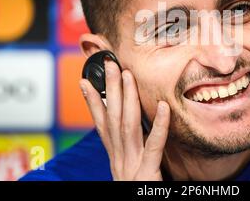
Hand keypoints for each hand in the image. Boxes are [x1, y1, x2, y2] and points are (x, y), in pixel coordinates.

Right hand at [79, 60, 170, 179]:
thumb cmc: (139, 190)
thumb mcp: (129, 172)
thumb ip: (129, 153)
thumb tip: (128, 135)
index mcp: (115, 159)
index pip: (101, 125)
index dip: (92, 102)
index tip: (86, 81)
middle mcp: (119, 159)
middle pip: (112, 118)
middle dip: (109, 89)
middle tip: (107, 62)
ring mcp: (131, 166)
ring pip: (127, 126)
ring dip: (125, 98)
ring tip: (125, 74)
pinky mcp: (147, 175)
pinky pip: (154, 147)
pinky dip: (159, 126)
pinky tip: (164, 107)